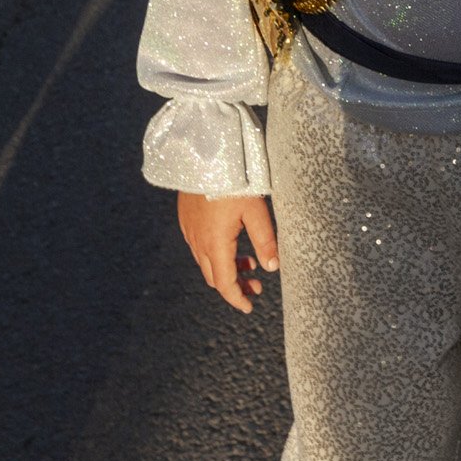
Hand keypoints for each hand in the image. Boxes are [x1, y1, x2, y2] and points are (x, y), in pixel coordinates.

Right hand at [178, 191, 278, 311]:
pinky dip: (217, 254)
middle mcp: (198, 242)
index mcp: (215, 244)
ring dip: (227, 268)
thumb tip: (274, 268)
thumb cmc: (233, 180)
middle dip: (235, 286)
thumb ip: (265, 240)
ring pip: (207, 261)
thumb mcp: (255, 209)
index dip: (237, 298)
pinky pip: (200, 246)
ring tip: (250, 264)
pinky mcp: (187, 218)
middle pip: (214, 276)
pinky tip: (232, 243)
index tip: (249, 307)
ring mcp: (190, 230)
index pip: (224, 284)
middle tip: (256, 286)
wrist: (202, 154)